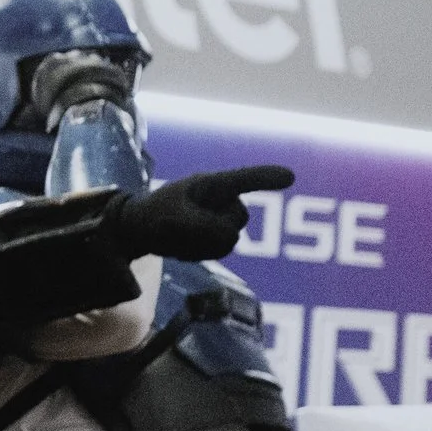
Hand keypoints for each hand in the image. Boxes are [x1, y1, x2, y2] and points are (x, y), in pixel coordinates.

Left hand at [105, 165, 293, 260]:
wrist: (141, 229)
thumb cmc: (155, 214)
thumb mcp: (172, 218)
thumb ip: (201, 226)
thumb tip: (232, 237)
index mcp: (211, 184)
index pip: (243, 180)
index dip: (266, 178)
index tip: (289, 177)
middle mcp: (224, 199)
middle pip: (236, 222)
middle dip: (208, 231)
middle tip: (176, 227)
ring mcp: (225, 218)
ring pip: (228, 241)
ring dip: (200, 245)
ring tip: (178, 236)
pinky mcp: (221, 237)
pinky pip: (220, 252)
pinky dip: (199, 253)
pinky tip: (183, 247)